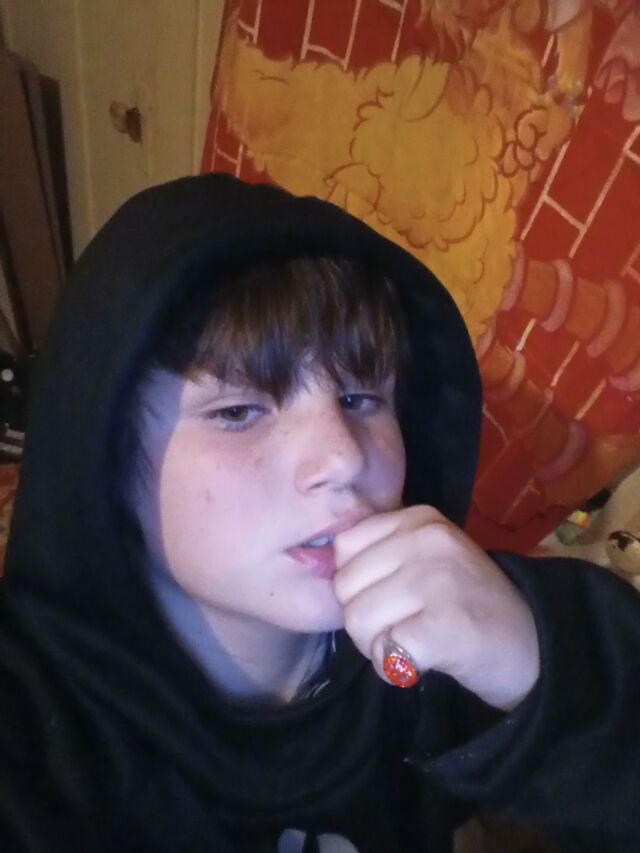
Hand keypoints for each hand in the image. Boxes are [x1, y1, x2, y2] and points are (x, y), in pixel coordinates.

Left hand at [333, 506, 539, 709]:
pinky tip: (422, 662)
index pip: (344, 547)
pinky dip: (396, 669)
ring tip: (413, 643)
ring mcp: (439, 580)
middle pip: (345, 587)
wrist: (533, 644)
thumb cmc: (467, 602)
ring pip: (359, 621)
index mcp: (420, 518)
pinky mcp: (447, 625)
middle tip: (401, 627)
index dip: (356, 583)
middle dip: (363, 619)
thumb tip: (322, 561)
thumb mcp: (427, 557)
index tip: (390, 598)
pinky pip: (385, 652)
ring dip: (377, 646)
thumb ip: (382, 552)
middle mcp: (429, 540)